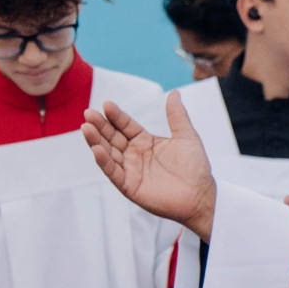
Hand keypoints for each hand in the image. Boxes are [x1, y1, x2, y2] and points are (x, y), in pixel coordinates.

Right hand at [82, 90, 217, 239]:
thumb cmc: (196, 167)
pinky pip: (113, 173)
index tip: (107, 104)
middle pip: (112, 137)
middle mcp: (134, 155)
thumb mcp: (186, 136)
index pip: (125, 125)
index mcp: (145, 141)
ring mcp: (131, 171)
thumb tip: (174, 92)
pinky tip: (96, 150)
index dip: (116, 116)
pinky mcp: (130, 187)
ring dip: (96, 141)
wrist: (202, 195)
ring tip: (87, 128)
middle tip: (89, 113)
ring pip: (108, 153)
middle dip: (100, 126)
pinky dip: (104, 162)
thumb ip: (177, 115)